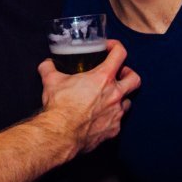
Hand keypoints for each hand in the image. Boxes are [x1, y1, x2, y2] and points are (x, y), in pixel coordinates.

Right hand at [37, 40, 140, 155]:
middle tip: (119, 75)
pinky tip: (100, 119)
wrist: (60, 134)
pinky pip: (117, 122)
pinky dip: (111, 118)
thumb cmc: (59, 107)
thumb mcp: (51, 81)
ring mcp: (116, 114)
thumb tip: (46, 64)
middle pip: (134, 79)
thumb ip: (49, 69)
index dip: (116, 47)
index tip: (110, 48)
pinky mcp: (114, 130)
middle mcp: (114, 95)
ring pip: (128, 102)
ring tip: (108, 99)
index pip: (120, 54)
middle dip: (128, 74)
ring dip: (121, 98)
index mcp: (102, 78)